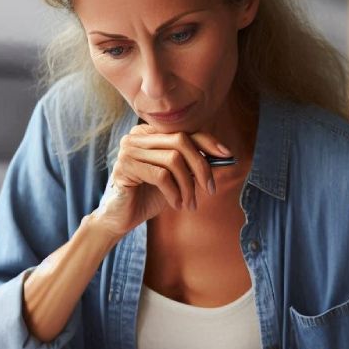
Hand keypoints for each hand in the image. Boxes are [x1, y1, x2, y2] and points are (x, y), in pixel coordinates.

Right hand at [93, 124, 231, 236]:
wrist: (121, 217)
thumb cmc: (149, 195)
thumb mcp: (176, 177)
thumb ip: (192, 163)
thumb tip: (223, 155)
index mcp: (150, 133)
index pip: (184, 131)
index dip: (208, 142)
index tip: (227, 155)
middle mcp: (137, 136)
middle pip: (181, 141)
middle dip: (201, 166)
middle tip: (211, 189)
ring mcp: (129, 150)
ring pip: (173, 159)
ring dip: (188, 185)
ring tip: (190, 203)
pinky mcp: (125, 167)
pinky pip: (160, 175)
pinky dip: (174, 192)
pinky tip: (176, 204)